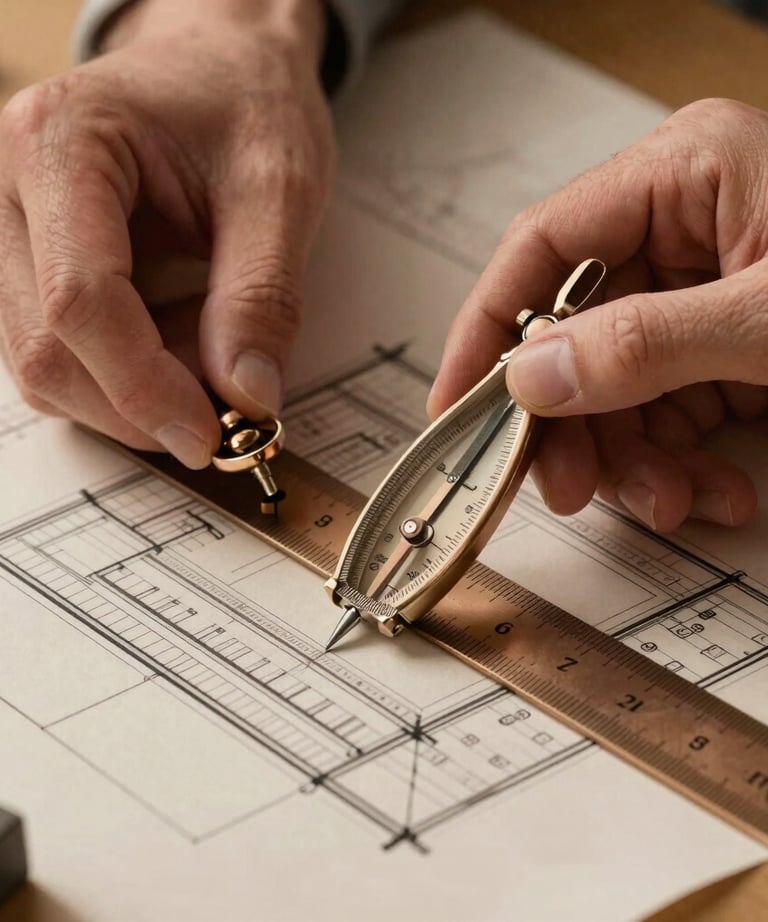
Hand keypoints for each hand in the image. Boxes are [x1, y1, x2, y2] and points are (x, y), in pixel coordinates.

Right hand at [0, 0, 333, 466]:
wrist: (220, 64)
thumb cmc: (245, 101)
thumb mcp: (280, 187)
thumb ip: (262, 295)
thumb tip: (246, 397)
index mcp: (61, 144)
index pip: (80, 302)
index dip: (144, 387)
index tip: (212, 432)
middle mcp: (9, 189)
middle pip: (46, 348)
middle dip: (139, 405)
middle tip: (225, 414)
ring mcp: (12, 232)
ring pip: (43, 364)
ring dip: (134, 394)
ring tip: (210, 350)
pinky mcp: (33, 265)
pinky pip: (62, 352)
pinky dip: (126, 375)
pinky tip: (181, 338)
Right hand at [428, 98, 767, 531]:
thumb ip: (642, 345)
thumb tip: (530, 376)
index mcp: (683, 173)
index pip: (541, 247)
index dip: (487, 329)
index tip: (454, 406)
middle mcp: (686, 223)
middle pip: (576, 329)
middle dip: (575, 421)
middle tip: (568, 488)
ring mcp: (706, 285)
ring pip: (619, 382)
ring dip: (636, 456)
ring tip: (673, 501)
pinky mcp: (728, 339)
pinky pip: (669, 404)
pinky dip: (681, 459)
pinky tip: (712, 490)